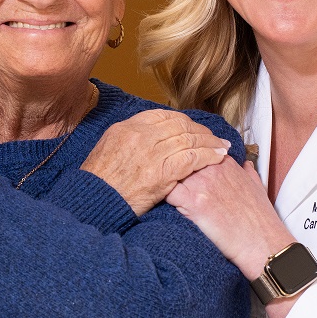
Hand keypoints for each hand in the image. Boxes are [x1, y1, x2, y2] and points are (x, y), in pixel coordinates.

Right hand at [81, 109, 230, 215]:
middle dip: (200, 130)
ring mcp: (152, 153)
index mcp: (127, 127)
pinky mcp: (162, 173)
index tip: (193, 127)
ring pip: (190, 140)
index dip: (183, 120)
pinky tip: (218, 157)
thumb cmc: (99, 180)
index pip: (163, 115)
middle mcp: (141, 135)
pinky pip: (192, 158)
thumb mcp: (108, 147)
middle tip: (213, 137)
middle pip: (180, 125)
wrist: (94, 201)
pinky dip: (208, 156)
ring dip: (210, 142)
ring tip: (222, 146)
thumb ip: (130, 138)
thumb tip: (149, 135)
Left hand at [166, 158, 295, 279]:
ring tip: (166, 194)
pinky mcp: (194, 203)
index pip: (194, 151)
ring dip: (166, 182)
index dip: (186, 161)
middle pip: (179, 158)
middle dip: (173, 169)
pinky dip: (163, 197)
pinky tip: (167, 206)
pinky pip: (168, 193)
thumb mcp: (257, 186)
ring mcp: (202, 184)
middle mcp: (211, 168)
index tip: (183, 172)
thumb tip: (244, 164)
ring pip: (170, 172)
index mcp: (224, 162)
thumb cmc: (260, 218)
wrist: (262, 241)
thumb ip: (247, 171)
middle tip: (169, 182)